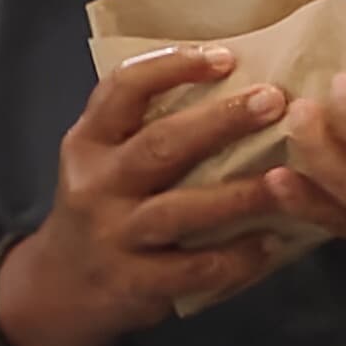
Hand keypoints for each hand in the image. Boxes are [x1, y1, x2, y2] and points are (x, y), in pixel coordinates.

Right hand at [0, 47, 299, 345]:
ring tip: (286, 182)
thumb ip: (145, 128)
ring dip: (238, 195)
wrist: (59, 288)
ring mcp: (113, 235)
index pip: (122, 90)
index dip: (172, 67)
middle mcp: (96, 184)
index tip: (225, 57)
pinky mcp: (133, 282)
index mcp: (88, 143)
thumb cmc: (100, 209)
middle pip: (160, 144)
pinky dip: (235, 258)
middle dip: (221, 119)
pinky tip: (270, 245)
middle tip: (274, 101)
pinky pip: (192, 270)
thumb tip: (234, 84)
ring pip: (179, 210)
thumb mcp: (101, 161)